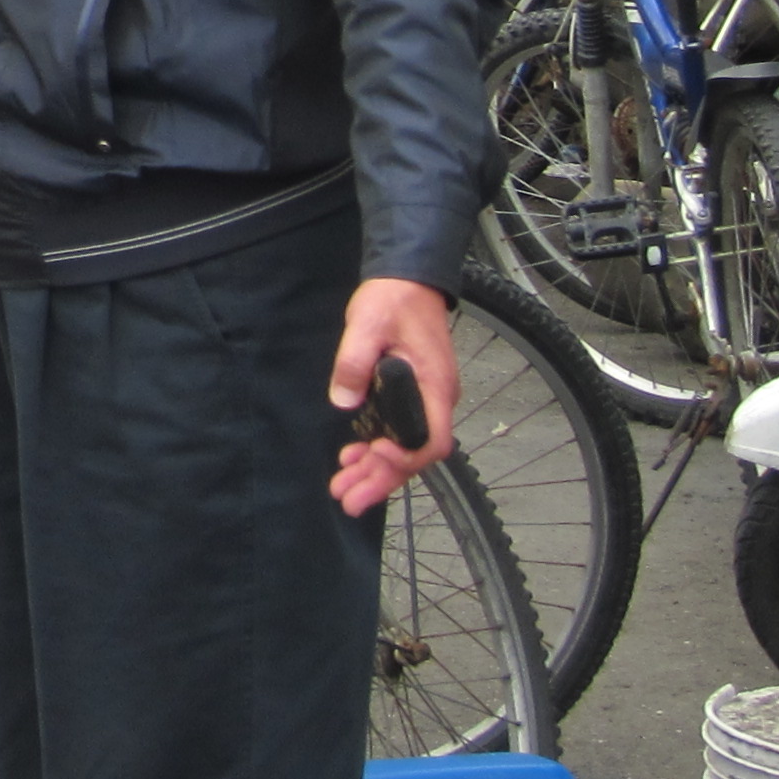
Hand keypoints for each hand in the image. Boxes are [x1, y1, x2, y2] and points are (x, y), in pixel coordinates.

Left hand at [329, 275, 455, 517]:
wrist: (407, 278)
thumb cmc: (394, 299)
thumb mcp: (367, 324)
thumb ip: (354, 362)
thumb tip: (344, 402)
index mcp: (434, 385)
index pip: (431, 440)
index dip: (405, 459)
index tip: (375, 458)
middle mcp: (434, 399)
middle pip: (413, 454)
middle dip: (381, 479)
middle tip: (349, 500)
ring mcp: (423, 399)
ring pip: (403, 447)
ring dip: (375, 470)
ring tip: (344, 488)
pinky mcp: (410, 395)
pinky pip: (397, 432)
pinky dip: (375, 448)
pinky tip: (352, 457)